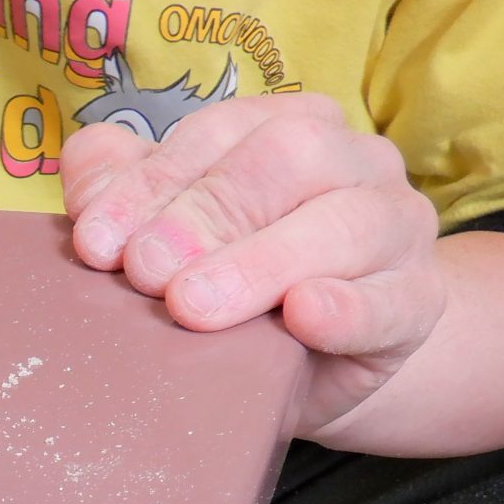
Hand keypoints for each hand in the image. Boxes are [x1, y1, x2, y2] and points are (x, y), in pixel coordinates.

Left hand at [62, 94, 448, 434]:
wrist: (302, 373)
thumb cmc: (227, 292)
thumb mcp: (168, 238)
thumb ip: (124, 189)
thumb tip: (86, 161)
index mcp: (288, 129)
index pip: (219, 133)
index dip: (150, 184)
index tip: (93, 244)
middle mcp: (352, 164)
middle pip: (286, 160)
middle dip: (203, 216)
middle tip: (142, 273)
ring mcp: (396, 229)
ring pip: (343, 224)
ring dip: (259, 263)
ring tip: (191, 306)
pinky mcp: (417, 304)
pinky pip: (390, 301)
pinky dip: (346, 309)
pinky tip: (302, 315)